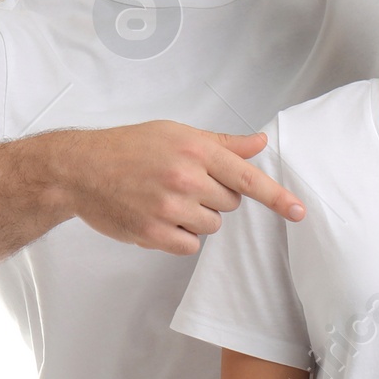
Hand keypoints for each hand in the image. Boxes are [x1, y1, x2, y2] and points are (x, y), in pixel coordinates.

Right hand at [58, 121, 303, 255]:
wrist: (79, 169)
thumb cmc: (128, 147)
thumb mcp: (176, 133)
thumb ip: (222, 143)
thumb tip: (259, 143)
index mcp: (195, 149)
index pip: (247, 177)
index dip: (277, 197)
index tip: (299, 212)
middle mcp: (185, 177)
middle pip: (230, 204)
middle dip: (214, 197)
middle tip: (184, 184)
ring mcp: (169, 207)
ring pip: (211, 226)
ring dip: (196, 218)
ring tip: (166, 199)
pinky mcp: (153, 232)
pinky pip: (189, 245)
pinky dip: (179, 236)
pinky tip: (158, 218)